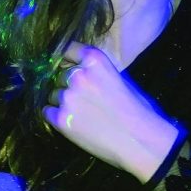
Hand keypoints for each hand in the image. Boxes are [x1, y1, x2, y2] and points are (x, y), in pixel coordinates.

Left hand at [43, 42, 178, 182]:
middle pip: (58, 74)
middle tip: (81, 99)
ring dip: (61, 101)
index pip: (67, 49)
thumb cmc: (138, 110)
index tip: (67, 66)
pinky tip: (71, 123)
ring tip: (79, 114)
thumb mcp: (119, 78)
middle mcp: (77, 74)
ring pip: (53, 94)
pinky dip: (55, 116)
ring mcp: (67, 97)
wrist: (142, 141)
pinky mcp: (61, 119)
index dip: (66, 59)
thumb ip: (96, 72)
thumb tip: (78, 72)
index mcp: (94, 59)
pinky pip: (47, 112)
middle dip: (66, 84)